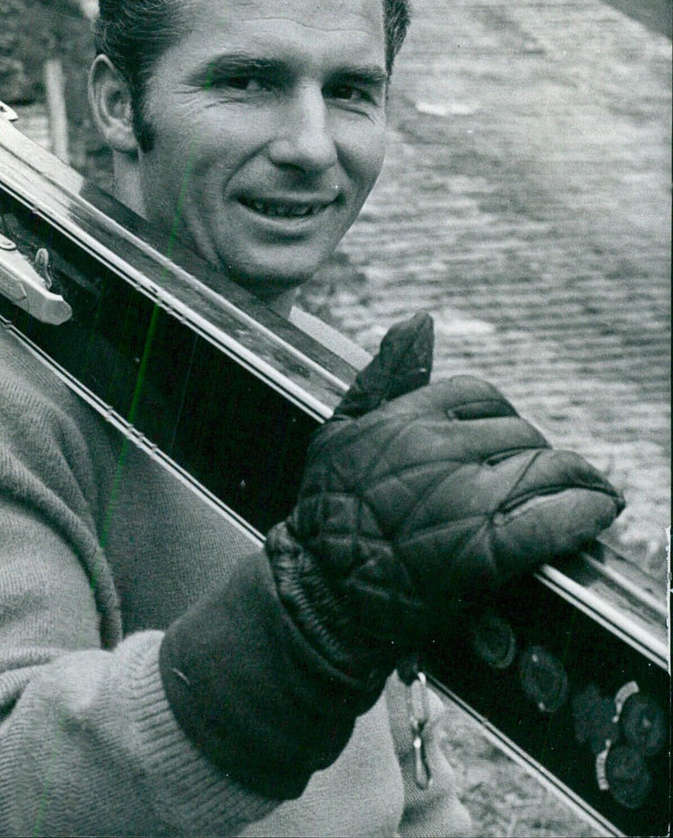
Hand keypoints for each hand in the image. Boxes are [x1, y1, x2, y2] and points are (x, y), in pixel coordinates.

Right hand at [267, 312, 623, 677]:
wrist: (319, 596)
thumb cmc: (325, 517)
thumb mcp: (339, 430)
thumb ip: (383, 374)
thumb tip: (421, 319)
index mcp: (403, 418)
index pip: (478, 395)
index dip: (499, 418)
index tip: (506, 443)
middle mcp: (436, 449)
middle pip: (518, 432)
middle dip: (535, 455)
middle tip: (547, 478)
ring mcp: (463, 498)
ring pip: (545, 467)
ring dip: (574, 481)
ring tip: (589, 494)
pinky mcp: (486, 550)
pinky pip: (556, 517)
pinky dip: (585, 514)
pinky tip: (596, 515)